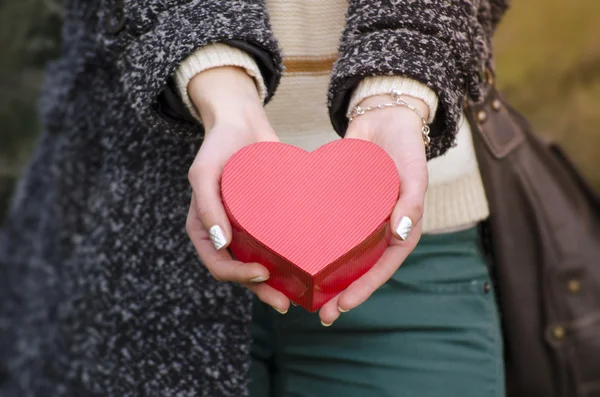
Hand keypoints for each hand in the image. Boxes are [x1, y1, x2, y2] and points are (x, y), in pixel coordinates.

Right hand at [185, 66, 290, 313]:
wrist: (243, 122)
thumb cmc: (218, 146)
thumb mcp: (203, 172)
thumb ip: (207, 206)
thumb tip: (220, 244)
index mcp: (205, 229)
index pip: (217, 264)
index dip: (237, 276)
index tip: (263, 273)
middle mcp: (227, 234)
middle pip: (241, 272)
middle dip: (261, 290)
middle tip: (285, 303)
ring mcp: (249, 228)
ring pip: (262, 263)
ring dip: (278, 283)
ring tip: (301, 294)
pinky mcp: (270, 218)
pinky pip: (278, 243)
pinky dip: (290, 258)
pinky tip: (312, 264)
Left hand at [317, 94, 429, 324]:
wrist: (383, 115)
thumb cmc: (405, 145)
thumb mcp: (415, 171)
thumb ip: (412, 201)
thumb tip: (399, 234)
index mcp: (400, 229)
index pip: (383, 267)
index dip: (364, 289)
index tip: (343, 306)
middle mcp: (378, 229)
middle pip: (360, 268)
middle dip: (342, 292)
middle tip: (320, 312)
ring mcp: (358, 218)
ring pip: (341, 252)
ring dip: (326, 273)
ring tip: (303, 291)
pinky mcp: (340, 204)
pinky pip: (328, 227)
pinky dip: (314, 241)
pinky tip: (292, 252)